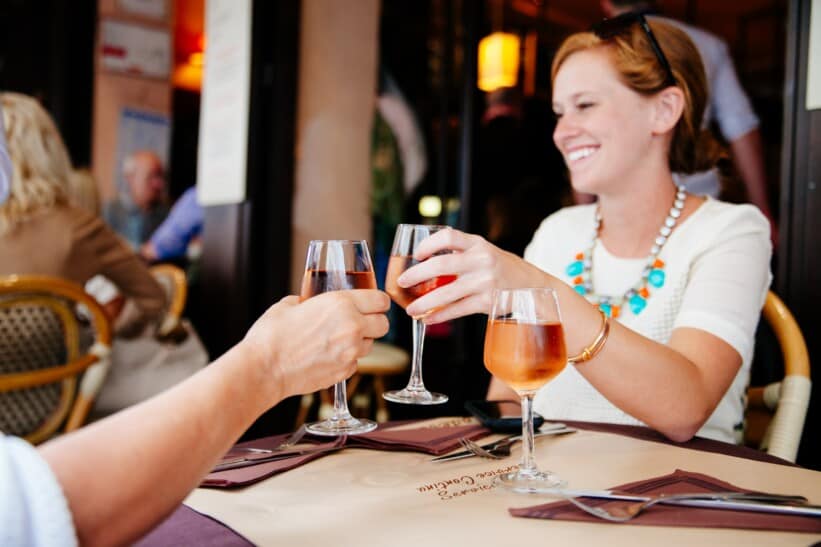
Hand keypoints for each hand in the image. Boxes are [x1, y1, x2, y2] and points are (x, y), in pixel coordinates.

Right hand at [242, 290, 389, 399]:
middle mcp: (351, 327)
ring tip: (337, 340)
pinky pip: (355, 363)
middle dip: (374, 322)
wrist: (264, 368)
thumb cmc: (272, 335)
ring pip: (370, 345)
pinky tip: (327, 356)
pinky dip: (347, 359)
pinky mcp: (344, 372)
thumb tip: (310, 301)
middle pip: (384, 324)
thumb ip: (308, 300)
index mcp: (341, 304)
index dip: (378, 302)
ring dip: (359, 342)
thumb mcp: (289, 304)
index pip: (380, 300)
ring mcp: (350, 352)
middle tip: (360, 322)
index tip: (374, 304)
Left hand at [397, 228, 549, 322]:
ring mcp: (485, 281)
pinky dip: (440, 316)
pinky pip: (458, 310)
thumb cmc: (501, 269)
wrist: (533, 287)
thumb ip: (460, 254)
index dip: (428, 244)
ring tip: (411, 309)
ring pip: (447, 292)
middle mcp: (482, 260)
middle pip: (441, 264)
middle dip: (416, 274)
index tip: (416, 255)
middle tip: (401, 282)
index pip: (448, 236)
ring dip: (424, 302)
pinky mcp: (488, 301)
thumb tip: (424, 265)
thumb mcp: (484, 253)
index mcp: (478, 244)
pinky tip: (428, 319)